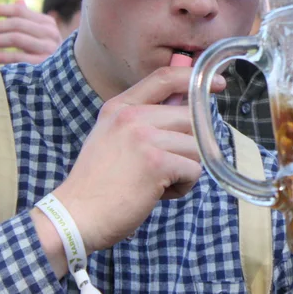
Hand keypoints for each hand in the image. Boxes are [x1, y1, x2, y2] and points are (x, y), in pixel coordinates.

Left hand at [0, 0, 62, 64]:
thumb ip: (29, 19)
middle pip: (16, 24)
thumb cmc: (46, 52)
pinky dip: (0, 56)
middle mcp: (50, 33)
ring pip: (15, 38)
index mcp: (47, 23)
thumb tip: (19, 0)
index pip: (20, 11)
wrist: (65, 75)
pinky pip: (17, 57)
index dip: (0, 9)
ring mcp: (48, 48)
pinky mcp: (43, 63)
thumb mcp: (40, 34)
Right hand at [47, 67, 225, 254]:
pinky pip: (194, 169)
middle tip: (166, 166)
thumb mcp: (112, 137)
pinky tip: (158, 194)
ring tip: (156, 183)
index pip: (164, 77)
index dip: (194, 78)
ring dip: (185, 169)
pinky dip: (183, 187)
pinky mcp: (157, 162)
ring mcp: (145, 138)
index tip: (217, 83)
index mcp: (120, 107)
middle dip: (189, 144)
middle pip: (191, 116)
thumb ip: (143, 120)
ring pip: (196, 146)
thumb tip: (186, 107)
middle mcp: (132, 117)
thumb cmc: (98, 183)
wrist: (76, 216)